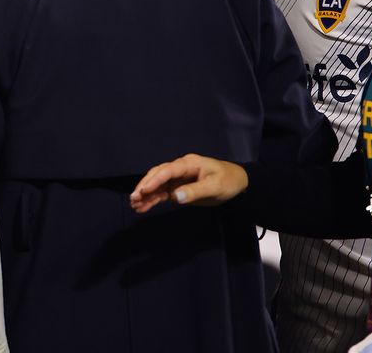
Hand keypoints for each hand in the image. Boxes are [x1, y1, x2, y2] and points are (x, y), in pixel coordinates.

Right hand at [129, 154, 248, 213]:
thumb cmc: (228, 181)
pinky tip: (143, 207)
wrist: (238, 182)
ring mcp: (178, 178)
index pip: (167, 171)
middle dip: (145, 186)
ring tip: (135, 205)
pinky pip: (163, 192)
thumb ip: (195, 191)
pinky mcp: (179, 187)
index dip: (154, 180)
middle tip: (134, 198)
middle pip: (157, 175)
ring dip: (146, 194)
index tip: (143, 191)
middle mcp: (180, 168)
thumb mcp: (215, 187)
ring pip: (158, 185)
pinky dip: (153, 199)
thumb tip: (174, 198)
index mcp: (188, 164)